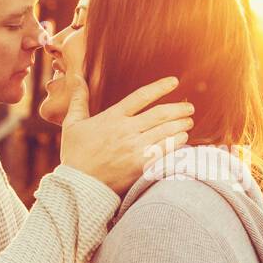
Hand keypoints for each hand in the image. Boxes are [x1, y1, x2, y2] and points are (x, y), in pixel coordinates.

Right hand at [59, 74, 193, 194]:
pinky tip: (183, 139)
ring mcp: (135, 149)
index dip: (160, 87)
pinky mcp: (141, 166)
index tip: (174, 82)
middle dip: (179, 108)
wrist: (78, 186)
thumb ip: (78, 99)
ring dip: (181, 125)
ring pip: (166, 131)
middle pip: (160, 114)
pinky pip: (165, 151)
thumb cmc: (75, 155)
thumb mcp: (72, 124)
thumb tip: (76, 76)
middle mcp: (126, 131)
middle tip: (189, 107)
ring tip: (189, 122)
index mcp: (112, 117)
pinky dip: (177, 143)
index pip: (141, 96)